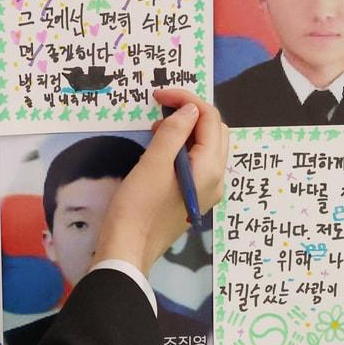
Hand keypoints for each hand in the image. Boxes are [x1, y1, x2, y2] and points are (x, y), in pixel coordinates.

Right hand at [92, 88, 229, 274]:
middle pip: (214, 131)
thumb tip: (191, 109)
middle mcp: (216, 179)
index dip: (187, 100)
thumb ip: (175, 131)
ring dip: (186, 129)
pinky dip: (182, 147)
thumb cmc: (138, 206)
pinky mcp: (193, 197)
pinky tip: (160, 148)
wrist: (127, 250)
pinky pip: (197, 162)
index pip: (209, 119)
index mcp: (210, 169)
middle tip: (160, 108)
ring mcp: (206, 190)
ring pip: (206, 146)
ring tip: (156, 128)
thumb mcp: (154, 162)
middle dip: (190, 113)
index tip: (160, 94)